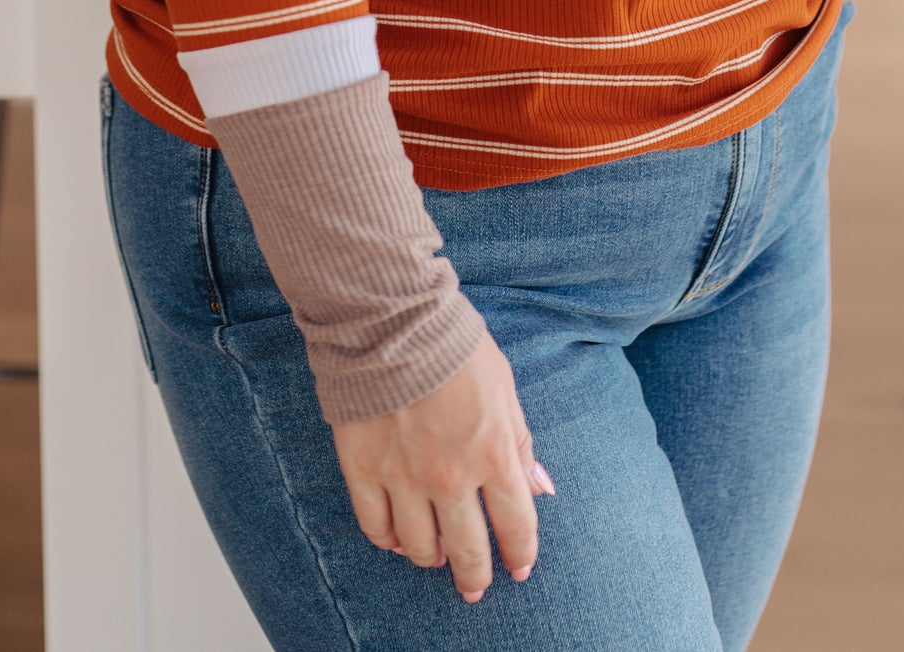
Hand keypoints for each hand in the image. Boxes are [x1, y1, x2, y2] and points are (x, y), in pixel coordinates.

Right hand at [331, 330, 549, 603]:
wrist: (391, 317)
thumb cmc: (454, 344)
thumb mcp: (504, 385)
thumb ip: (520, 441)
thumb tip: (540, 487)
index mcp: (493, 453)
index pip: (516, 525)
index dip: (520, 553)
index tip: (519, 568)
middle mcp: (451, 477)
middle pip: (468, 551)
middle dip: (476, 575)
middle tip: (475, 586)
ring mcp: (404, 477)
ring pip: (420, 548)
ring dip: (432, 559)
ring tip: (435, 557)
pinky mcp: (363, 470)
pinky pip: (376, 528)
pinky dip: (388, 541)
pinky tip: (396, 538)